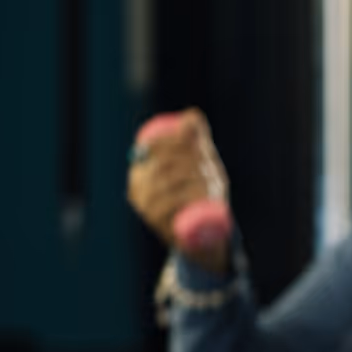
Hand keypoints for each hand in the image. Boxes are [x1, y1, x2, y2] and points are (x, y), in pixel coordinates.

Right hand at [127, 109, 230, 274]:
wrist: (203, 236)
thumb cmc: (199, 192)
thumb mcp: (199, 164)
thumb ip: (195, 138)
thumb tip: (193, 115)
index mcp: (141, 170)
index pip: (154, 149)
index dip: (176, 142)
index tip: (199, 144)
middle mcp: (138, 189)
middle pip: (162, 167)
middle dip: (188, 160)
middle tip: (210, 163)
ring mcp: (148, 209)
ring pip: (167, 187)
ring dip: (192, 178)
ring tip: (213, 179)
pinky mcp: (160, 227)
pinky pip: (170, 210)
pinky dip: (187, 199)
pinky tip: (201, 194)